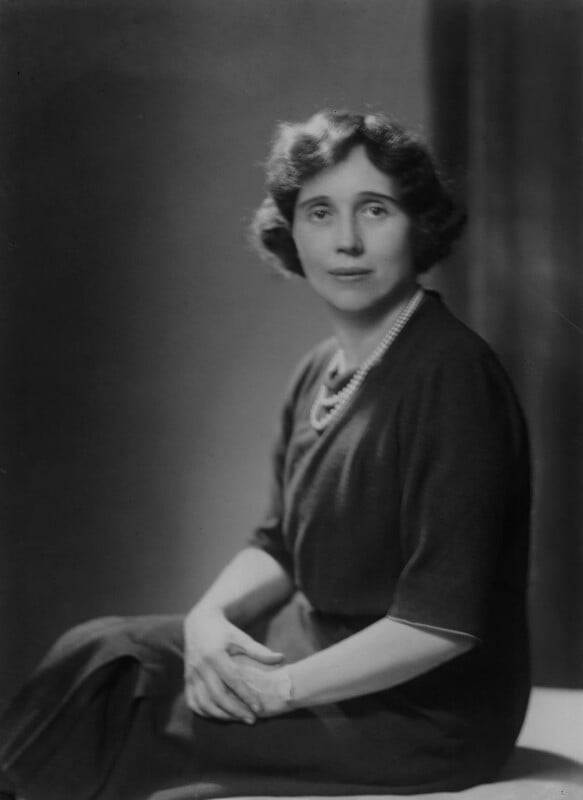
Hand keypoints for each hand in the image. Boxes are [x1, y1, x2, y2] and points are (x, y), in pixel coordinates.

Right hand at [183, 607, 283, 723]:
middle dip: (235, 711)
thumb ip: (259, 651)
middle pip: (217, 696)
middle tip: (252, 720)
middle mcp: (201, 666)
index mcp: (215, 655)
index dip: (246, 696)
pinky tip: (220, 715)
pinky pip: (193, 702)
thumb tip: (282, 658)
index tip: (259, 709)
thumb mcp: (241, 638)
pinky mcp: (186, 679)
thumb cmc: (224, 631)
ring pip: (204, 703)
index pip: (233, 680)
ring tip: (238, 719)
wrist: (199, 621)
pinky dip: (205, 712)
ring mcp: (191, 674)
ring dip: (221, 715)